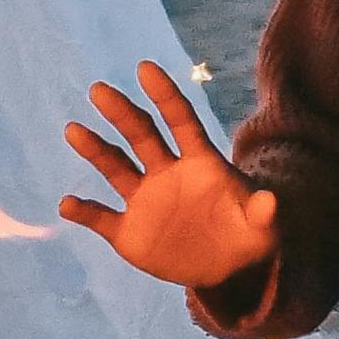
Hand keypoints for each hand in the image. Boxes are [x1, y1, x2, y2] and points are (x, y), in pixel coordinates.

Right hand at [59, 60, 280, 291]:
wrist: (225, 269)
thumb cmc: (248, 237)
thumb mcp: (262, 229)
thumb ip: (262, 213)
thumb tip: (272, 200)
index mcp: (199, 163)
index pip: (181, 121)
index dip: (165, 95)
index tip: (145, 69)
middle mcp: (166, 173)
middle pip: (142, 136)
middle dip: (121, 113)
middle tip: (99, 90)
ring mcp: (144, 200)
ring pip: (115, 168)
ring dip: (95, 149)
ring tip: (74, 130)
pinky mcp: (128, 232)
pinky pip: (101, 218)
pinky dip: (84, 212)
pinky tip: (67, 204)